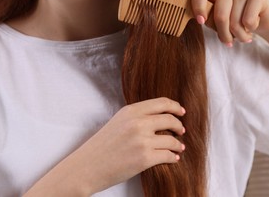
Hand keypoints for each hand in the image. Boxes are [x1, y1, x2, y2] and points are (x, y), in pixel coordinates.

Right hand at [25, 98, 185, 195]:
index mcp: (131, 111)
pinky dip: (173, 156)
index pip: (161, 103)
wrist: (87, 167)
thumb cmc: (101, 146)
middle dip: (179, 125)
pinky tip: (173, 158)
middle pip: (170, 119)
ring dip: (178, 144)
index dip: (175, 107)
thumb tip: (161, 116)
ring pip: (172, 139)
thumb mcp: (118, 121)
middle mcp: (138, 123)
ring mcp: (142, 140)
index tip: (181, 112)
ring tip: (179, 147)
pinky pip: (168, 155)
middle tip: (181, 130)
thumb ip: (137, 116)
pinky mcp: (144, 158)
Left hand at [191, 0, 268, 45]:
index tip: (201, 21)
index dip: (198, 5)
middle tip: (228, 41)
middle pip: (220, 15)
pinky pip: (248, 21)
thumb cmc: (235, 21)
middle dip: (223, 34)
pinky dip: (250, 29)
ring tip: (243, 34)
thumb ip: (208, 18)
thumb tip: (201, 19)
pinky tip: (252, 25)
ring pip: (235, 22)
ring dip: (239, 36)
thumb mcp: (217, 21)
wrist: (263, 19)